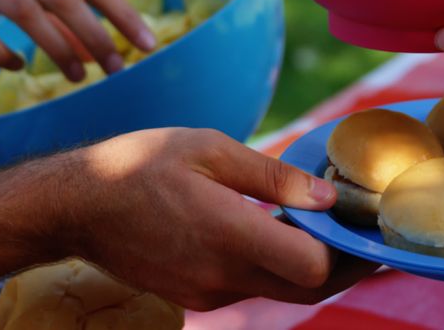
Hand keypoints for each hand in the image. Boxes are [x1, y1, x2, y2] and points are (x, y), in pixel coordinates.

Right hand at [55, 128, 378, 310]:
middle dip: (344, 265)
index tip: (368, 226)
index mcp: (229, 235)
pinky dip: (275, 266)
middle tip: (364, 234)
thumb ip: (273, 175)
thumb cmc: (139, 164)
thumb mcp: (209, 149)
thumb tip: (327, 196)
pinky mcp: (196, 295)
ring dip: (309, 265)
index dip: (350, 252)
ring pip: (279, 289)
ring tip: (325, 226)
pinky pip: (251, 286)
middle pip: (307, 289)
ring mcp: (208, 292)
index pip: (314, 269)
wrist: (76, 205)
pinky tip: (278, 232)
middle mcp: (222, 276)